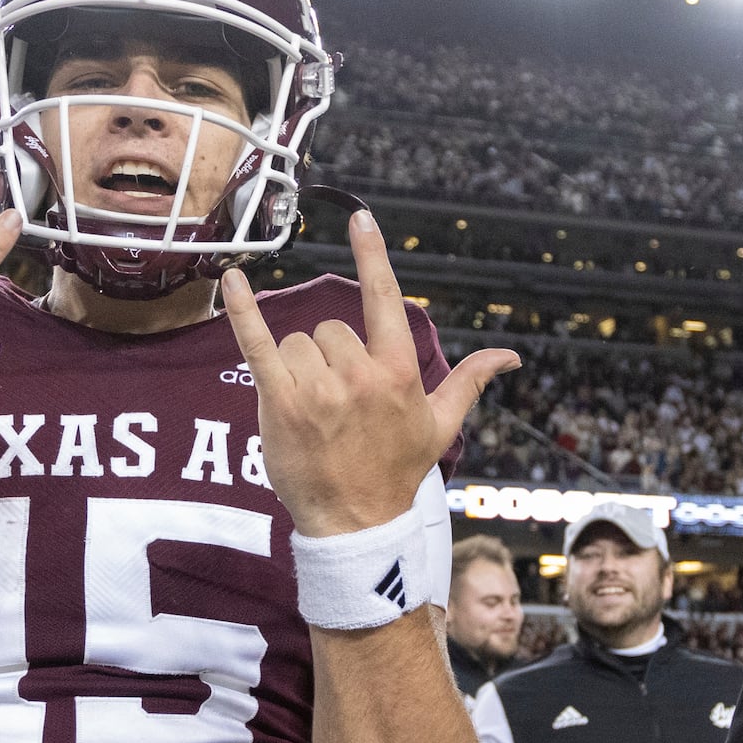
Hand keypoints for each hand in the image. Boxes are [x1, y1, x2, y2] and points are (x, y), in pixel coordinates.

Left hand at [220, 211, 520, 536]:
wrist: (357, 524)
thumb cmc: (396, 472)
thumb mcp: (439, 425)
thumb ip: (469, 381)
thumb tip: (510, 357)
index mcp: (398, 372)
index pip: (384, 299)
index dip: (372, 256)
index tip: (360, 218)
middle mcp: (360, 375)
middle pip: (330, 330)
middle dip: (329, 357)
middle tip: (335, 404)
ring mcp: (319, 389)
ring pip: (298, 344)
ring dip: (299, 369)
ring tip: (313, 412)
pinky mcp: (281, 404)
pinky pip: (258, 344)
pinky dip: (242, 311)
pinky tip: (232, 280)